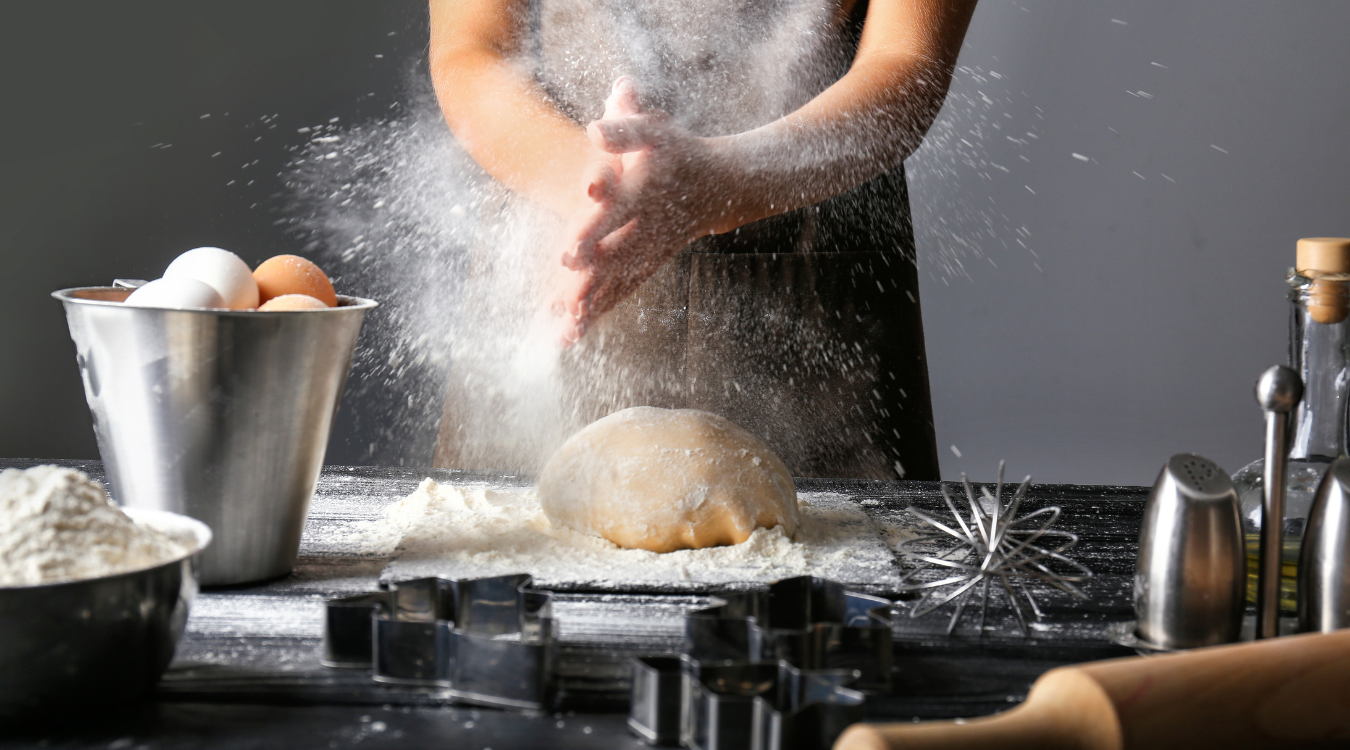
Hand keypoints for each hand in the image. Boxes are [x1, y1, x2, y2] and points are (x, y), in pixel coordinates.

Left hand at [552, 79, 728, 345]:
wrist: (721, 186)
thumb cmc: (680, 152)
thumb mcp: (655, 131)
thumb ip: (626, 127)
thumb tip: (595, 129)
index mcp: (643, 193)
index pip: (616, 215)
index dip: (593, 233)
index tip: (569, 254)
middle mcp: (645, 228)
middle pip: (615, 258)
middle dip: (590, 282)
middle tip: (565, 305)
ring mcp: (649, 251)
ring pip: (619, 282)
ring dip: (594, 306)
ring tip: (566, 332)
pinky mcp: (649, 265)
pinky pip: (624, 290)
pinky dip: (601, 310)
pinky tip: (576, 332)